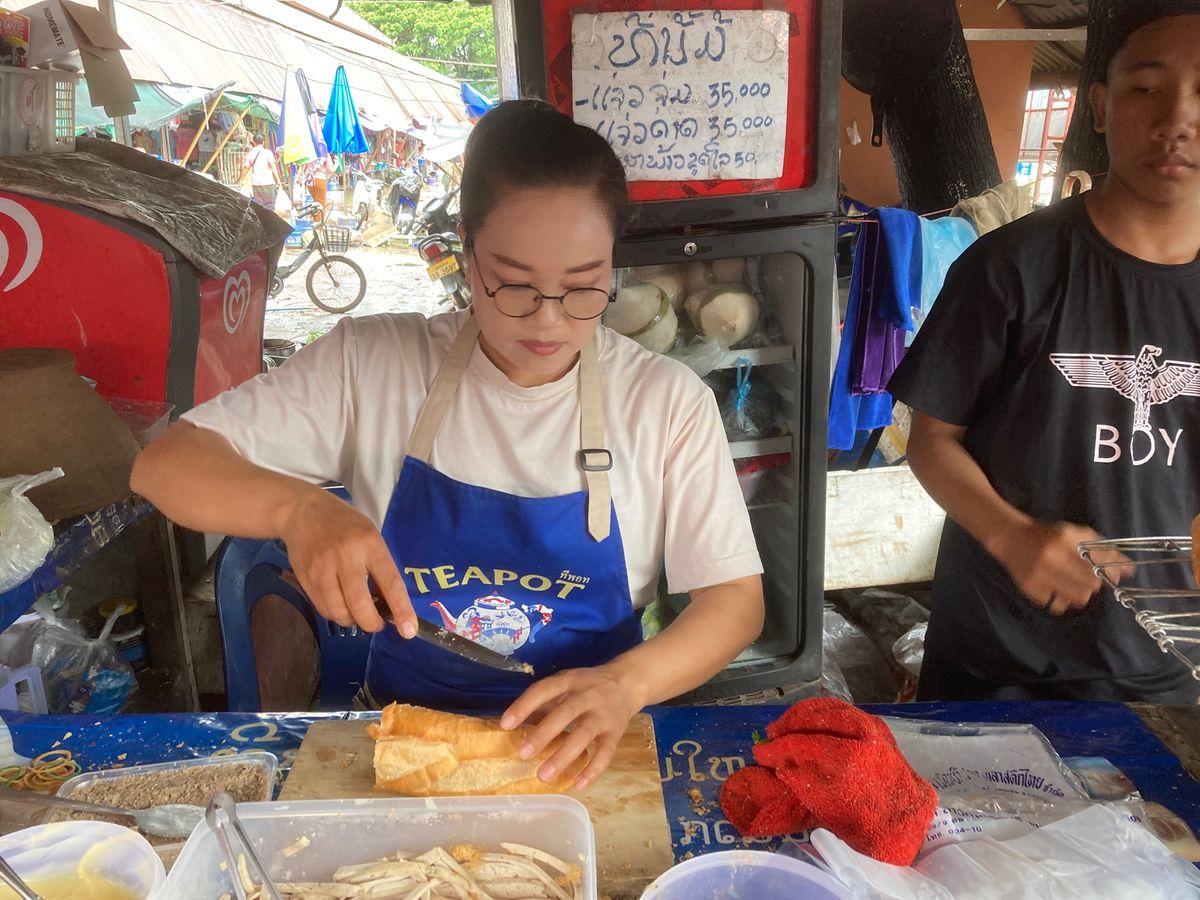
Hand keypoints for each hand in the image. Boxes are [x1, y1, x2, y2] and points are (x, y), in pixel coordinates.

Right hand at [277, 488, 415, 636]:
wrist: (304, 512)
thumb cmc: (346, 526)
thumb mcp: (371, 538)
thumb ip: (381, 569)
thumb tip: (391, 606)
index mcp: (369, 544)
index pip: (389, 582)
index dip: (401, 609)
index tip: (409, 630)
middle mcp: (345, 556)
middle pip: (359, 603)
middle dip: (372, 622)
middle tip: (377, 623)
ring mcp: (321, 568)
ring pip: (338, 611)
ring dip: (352, 621)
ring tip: (358, 613)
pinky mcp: (304, 578)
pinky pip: (323, 609)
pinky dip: (336, 614)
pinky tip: (341, 605)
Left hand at [501, 666, 647, 789]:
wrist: (628, 681)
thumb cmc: (587, 685)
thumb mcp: (566, 682)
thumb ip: (544, 701)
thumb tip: (514, 723)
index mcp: (569, 681)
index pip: (544, 690)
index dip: (524, 706)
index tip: (505, 725)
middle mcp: (587, 696)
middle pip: (565, 713)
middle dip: (543, 734)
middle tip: (523, 754)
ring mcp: (603, 715)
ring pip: (584, 735)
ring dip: (563, 756)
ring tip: (543, 776)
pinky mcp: (616, 733)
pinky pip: (606, 752)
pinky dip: (593, 769)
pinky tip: (578, 784)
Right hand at [992, 520, 1130, 614]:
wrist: (1011, 538)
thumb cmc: (1050, 536)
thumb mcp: (1077, 535)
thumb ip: (1104, 550)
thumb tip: (1129, 571)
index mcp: (1066, 541)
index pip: (1099, 568)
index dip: (1107, 575)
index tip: (1106, 576)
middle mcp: (1053, 558)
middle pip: (1091, 587)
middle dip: (1092, 584)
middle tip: (1083, 577)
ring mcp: (1040, 575)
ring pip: (1077, 599)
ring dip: (1079, 594)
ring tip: (1070, 583)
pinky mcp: (1030, 589)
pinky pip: (1058, 605)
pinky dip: (1060, 600)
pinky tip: (1054, 587)